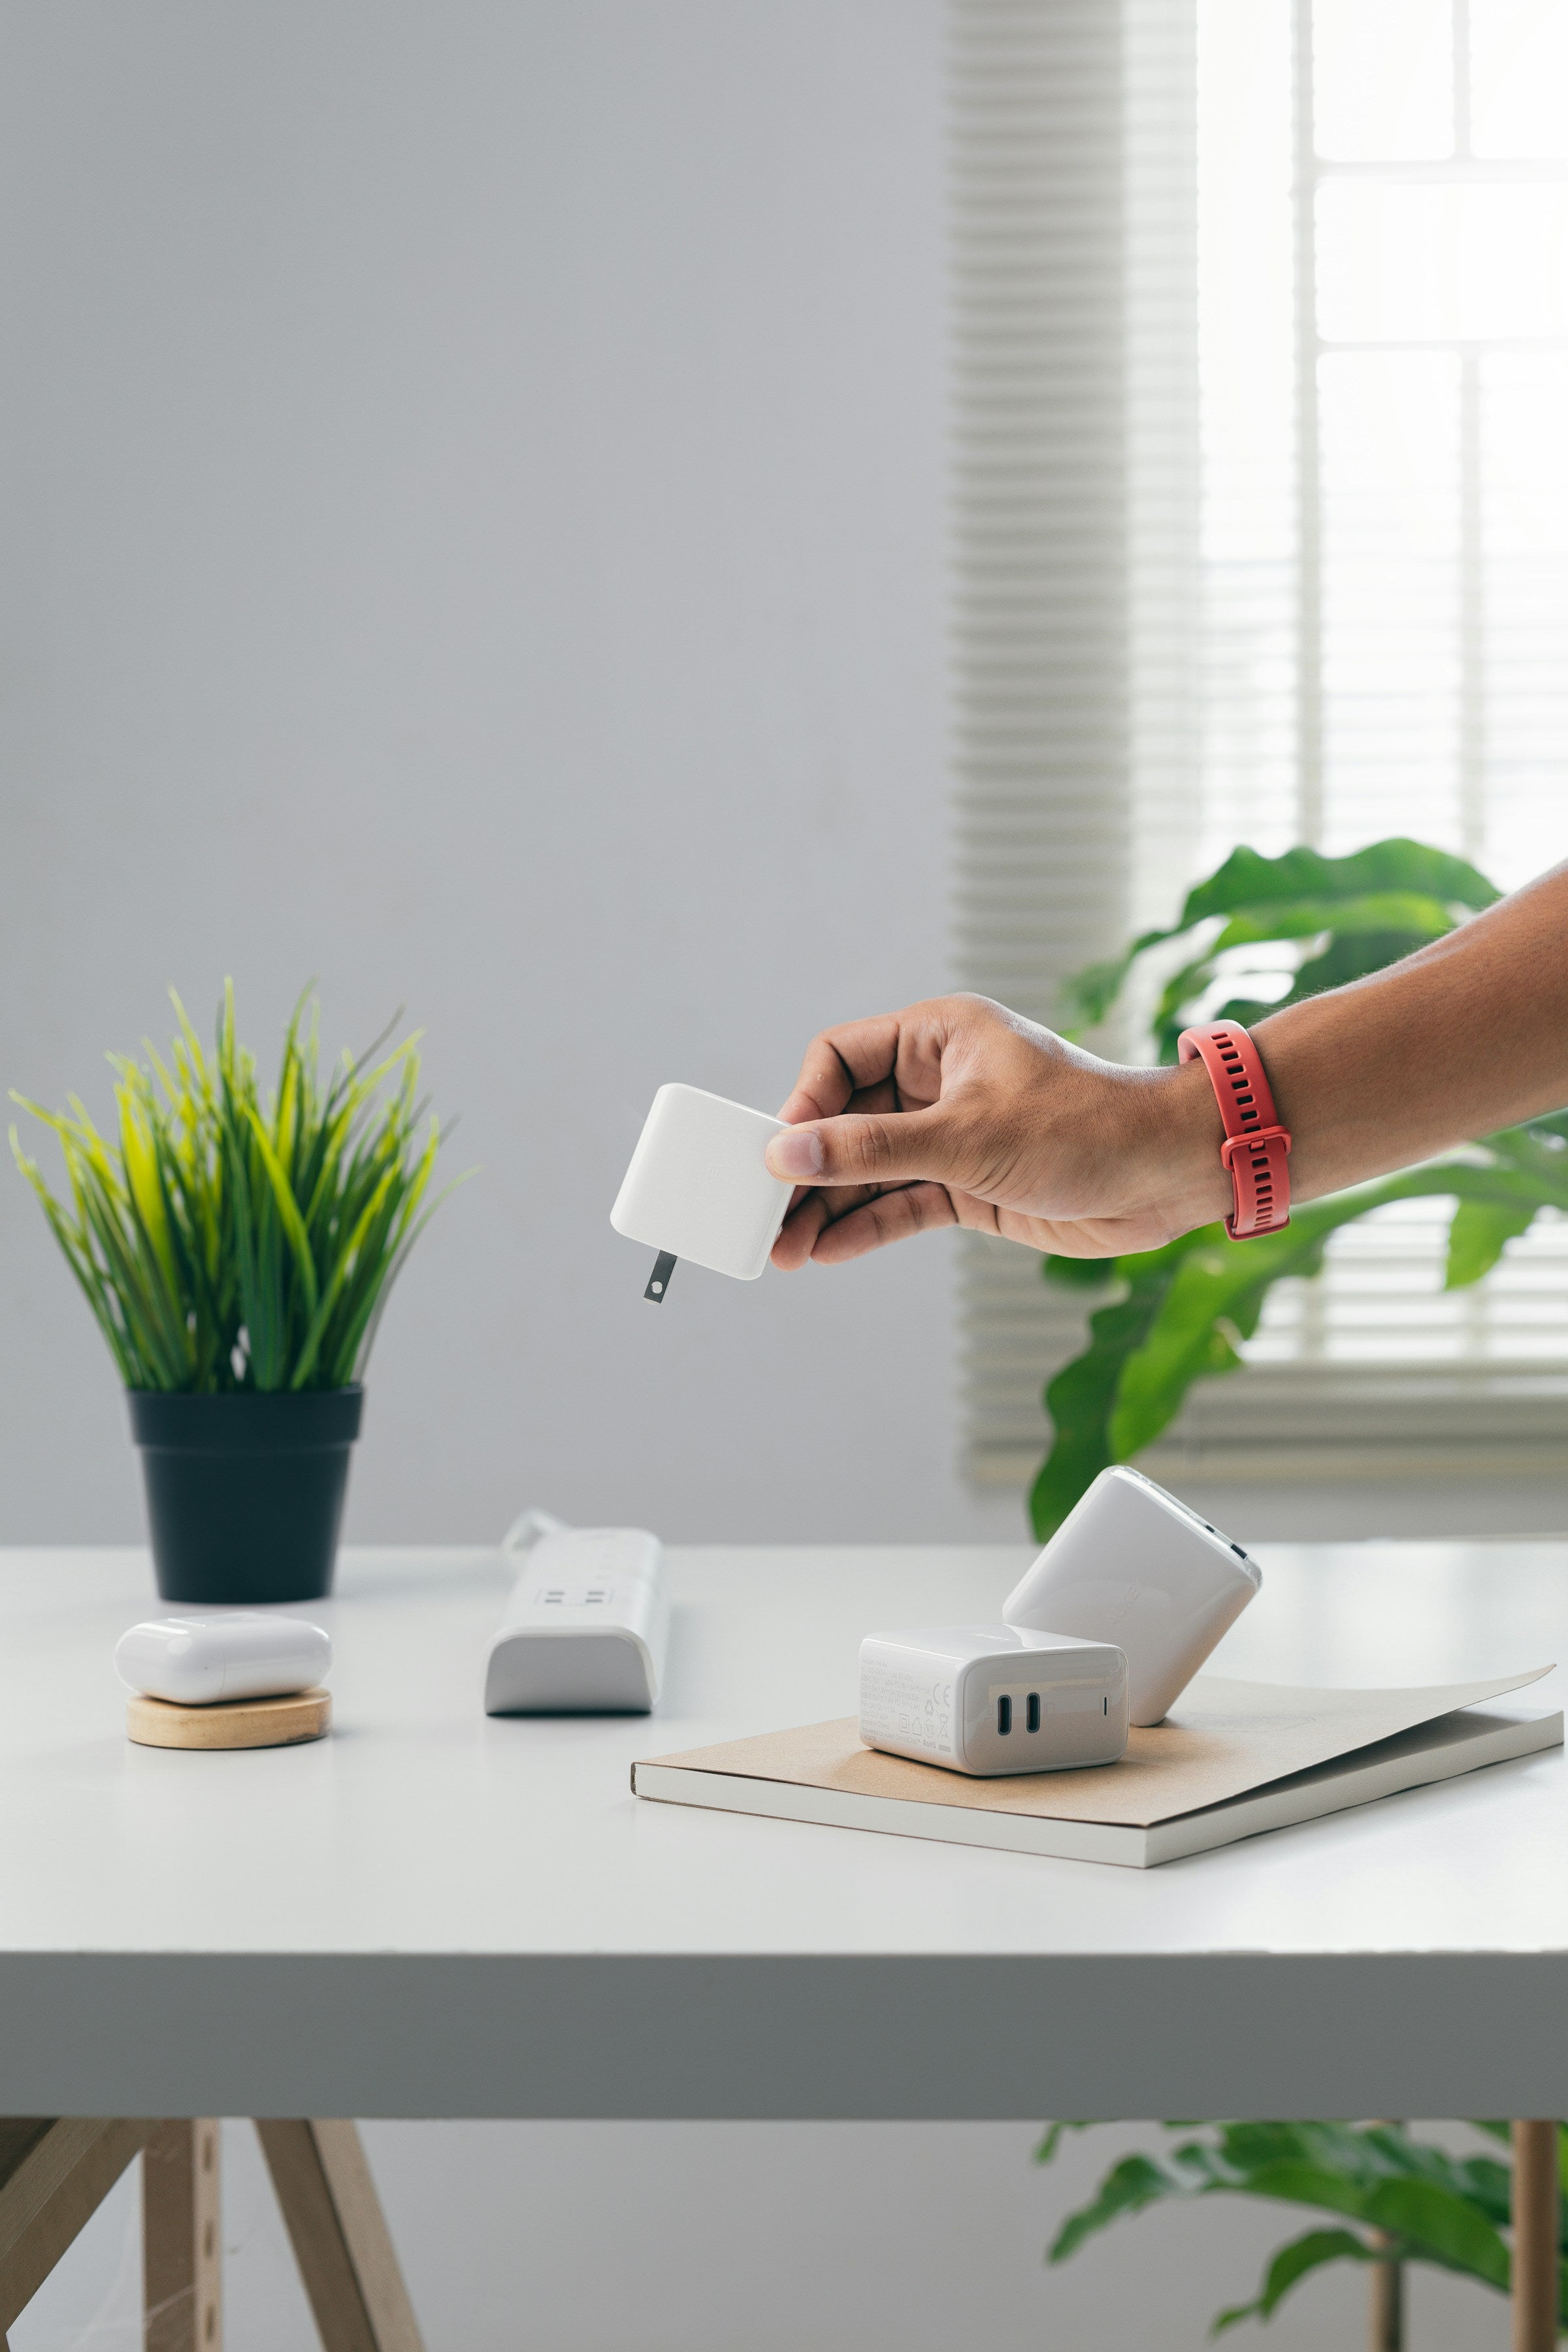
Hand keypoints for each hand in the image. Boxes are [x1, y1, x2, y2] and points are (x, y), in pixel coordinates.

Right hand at [765, 994, 1228, 1268]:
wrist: (1169, 1175)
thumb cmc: (1086, 1128)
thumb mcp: (966, 1137)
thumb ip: (872, 1149)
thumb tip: (787, 1154)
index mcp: (937, 1035)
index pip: (840, 1057)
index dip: (804, 1105)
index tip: (779, 1156)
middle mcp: (939, 1080)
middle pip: (847, 1119)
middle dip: (807, 1169)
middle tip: (764, 1215)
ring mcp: (954, 1135)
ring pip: (871, 1170)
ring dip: (830, 1207)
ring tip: (785, 1249)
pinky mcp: (971, 1184)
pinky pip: (902, 1203)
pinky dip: (867, 1227)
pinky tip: (829, 1251)